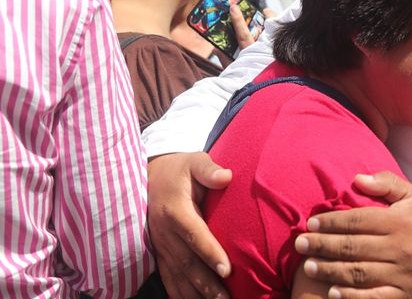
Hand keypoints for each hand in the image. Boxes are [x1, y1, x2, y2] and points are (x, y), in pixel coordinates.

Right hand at [147, 152, 232, 298]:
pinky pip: (168, 278)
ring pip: (177, 275)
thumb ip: (209, 169)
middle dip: (207, 283)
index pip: (194, 234)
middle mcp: (164, 232)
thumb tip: (226, 176)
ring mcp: (160, 245)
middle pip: (187, 262)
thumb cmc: (179, 170)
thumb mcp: (193, 161)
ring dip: (195, 293)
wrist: (150, 177)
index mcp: (175, 210)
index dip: (210, 253)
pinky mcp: (159, 253)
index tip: (227, 270)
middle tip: (226, 298)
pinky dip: (180, 293)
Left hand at [294, 172, 411, 298]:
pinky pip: (375, 298)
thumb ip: (387, 184)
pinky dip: (352, 296)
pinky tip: (333, 292)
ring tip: (309, 266)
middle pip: (353, 247)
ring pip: (359, 273)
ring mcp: (402, 275)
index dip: (331, 222)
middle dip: (322, 245)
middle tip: (300, 244)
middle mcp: (399, 248)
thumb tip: (357, 179)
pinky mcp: (405, 295)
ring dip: (330, 270)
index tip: (311, 223)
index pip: (358, 220)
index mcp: (400, 221)